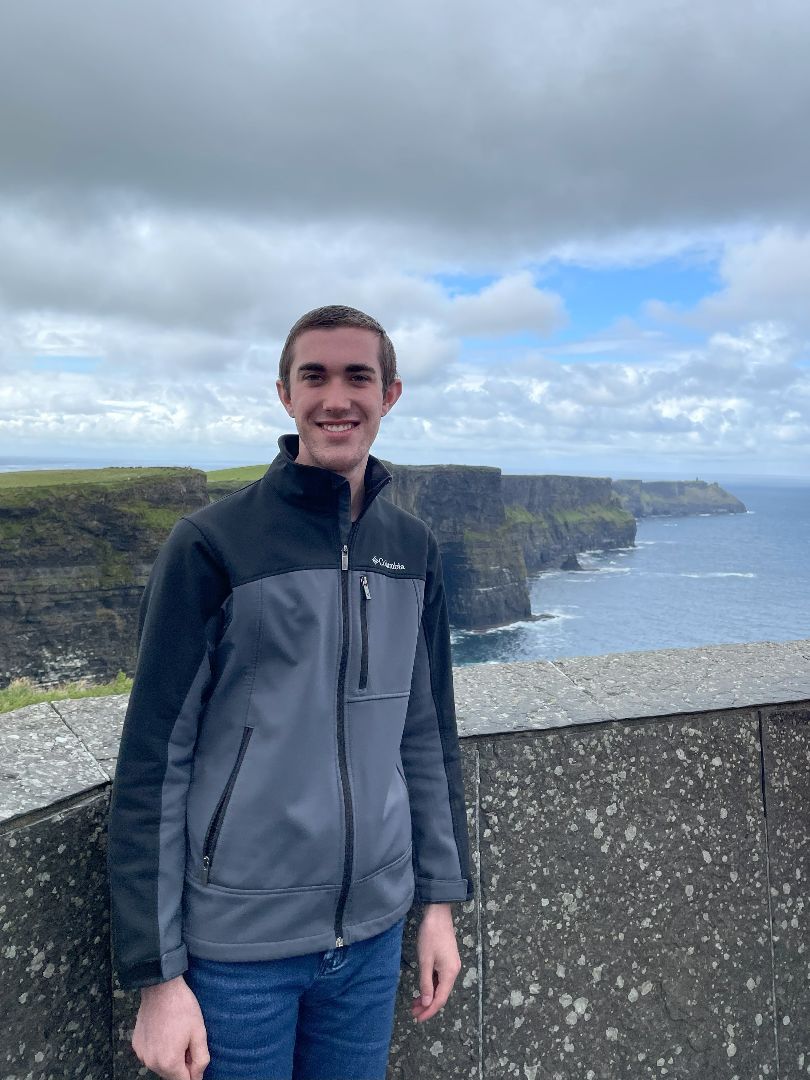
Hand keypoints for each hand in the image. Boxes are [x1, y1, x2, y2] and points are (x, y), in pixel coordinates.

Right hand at [132, 974, 209, 1079]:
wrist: (161, 987)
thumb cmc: (182, 1008)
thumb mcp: (199, 1032)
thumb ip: (201, 1060)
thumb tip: (197, 1077)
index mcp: (169, 1063)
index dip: (193, 1072)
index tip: (195, 1055)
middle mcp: (151, 1063)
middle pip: (171, 1075)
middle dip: (182, 1064)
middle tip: (188, 1040)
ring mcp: (142, 1054)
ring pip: (160, 1065)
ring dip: (170, 1057)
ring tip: (176, 1034)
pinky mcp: (136, 1044)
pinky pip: (151, 1055)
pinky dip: (159, 1049)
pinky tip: (165, 1032)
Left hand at [411, 902, 461, 1022]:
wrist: (438, 914)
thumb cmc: (430, 936)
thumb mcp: (425, 961)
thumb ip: (426, 983)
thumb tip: (428, 1003)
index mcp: (450, 973)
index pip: (440, 999)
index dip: (429, 1011)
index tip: (418, 1018)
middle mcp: (454, 972)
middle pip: (441, 994)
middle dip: (428, 1005)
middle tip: (413, 1012)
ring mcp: (452, 965)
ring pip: (441, 987)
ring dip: (429, 996)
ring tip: (415, 1003)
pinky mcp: (448, 960)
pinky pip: (440, 978)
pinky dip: (431, 986)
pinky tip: (423, 988)